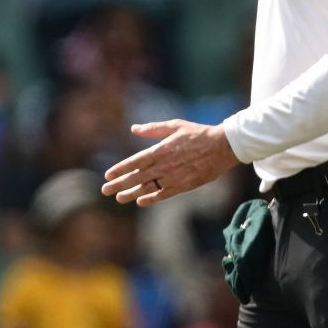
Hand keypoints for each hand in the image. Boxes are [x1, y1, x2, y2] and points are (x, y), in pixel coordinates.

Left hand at [101, 120, 237, 205]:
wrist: (222, 147)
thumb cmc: (198, 134)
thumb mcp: (175, 126)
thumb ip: (153, 129)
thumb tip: (134, 128)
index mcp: (161, 150)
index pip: (135, 162)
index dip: (120, 169)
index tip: (107, 175)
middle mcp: (165, 165)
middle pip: (137, 177)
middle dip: (120, 184)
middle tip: (105, 191)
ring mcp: (174, 177)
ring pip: (148, 187)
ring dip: (132, 193)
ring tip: (119, 198)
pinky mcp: (184, 185)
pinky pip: (164, 194)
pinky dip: (152, 198)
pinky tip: (141, 202)